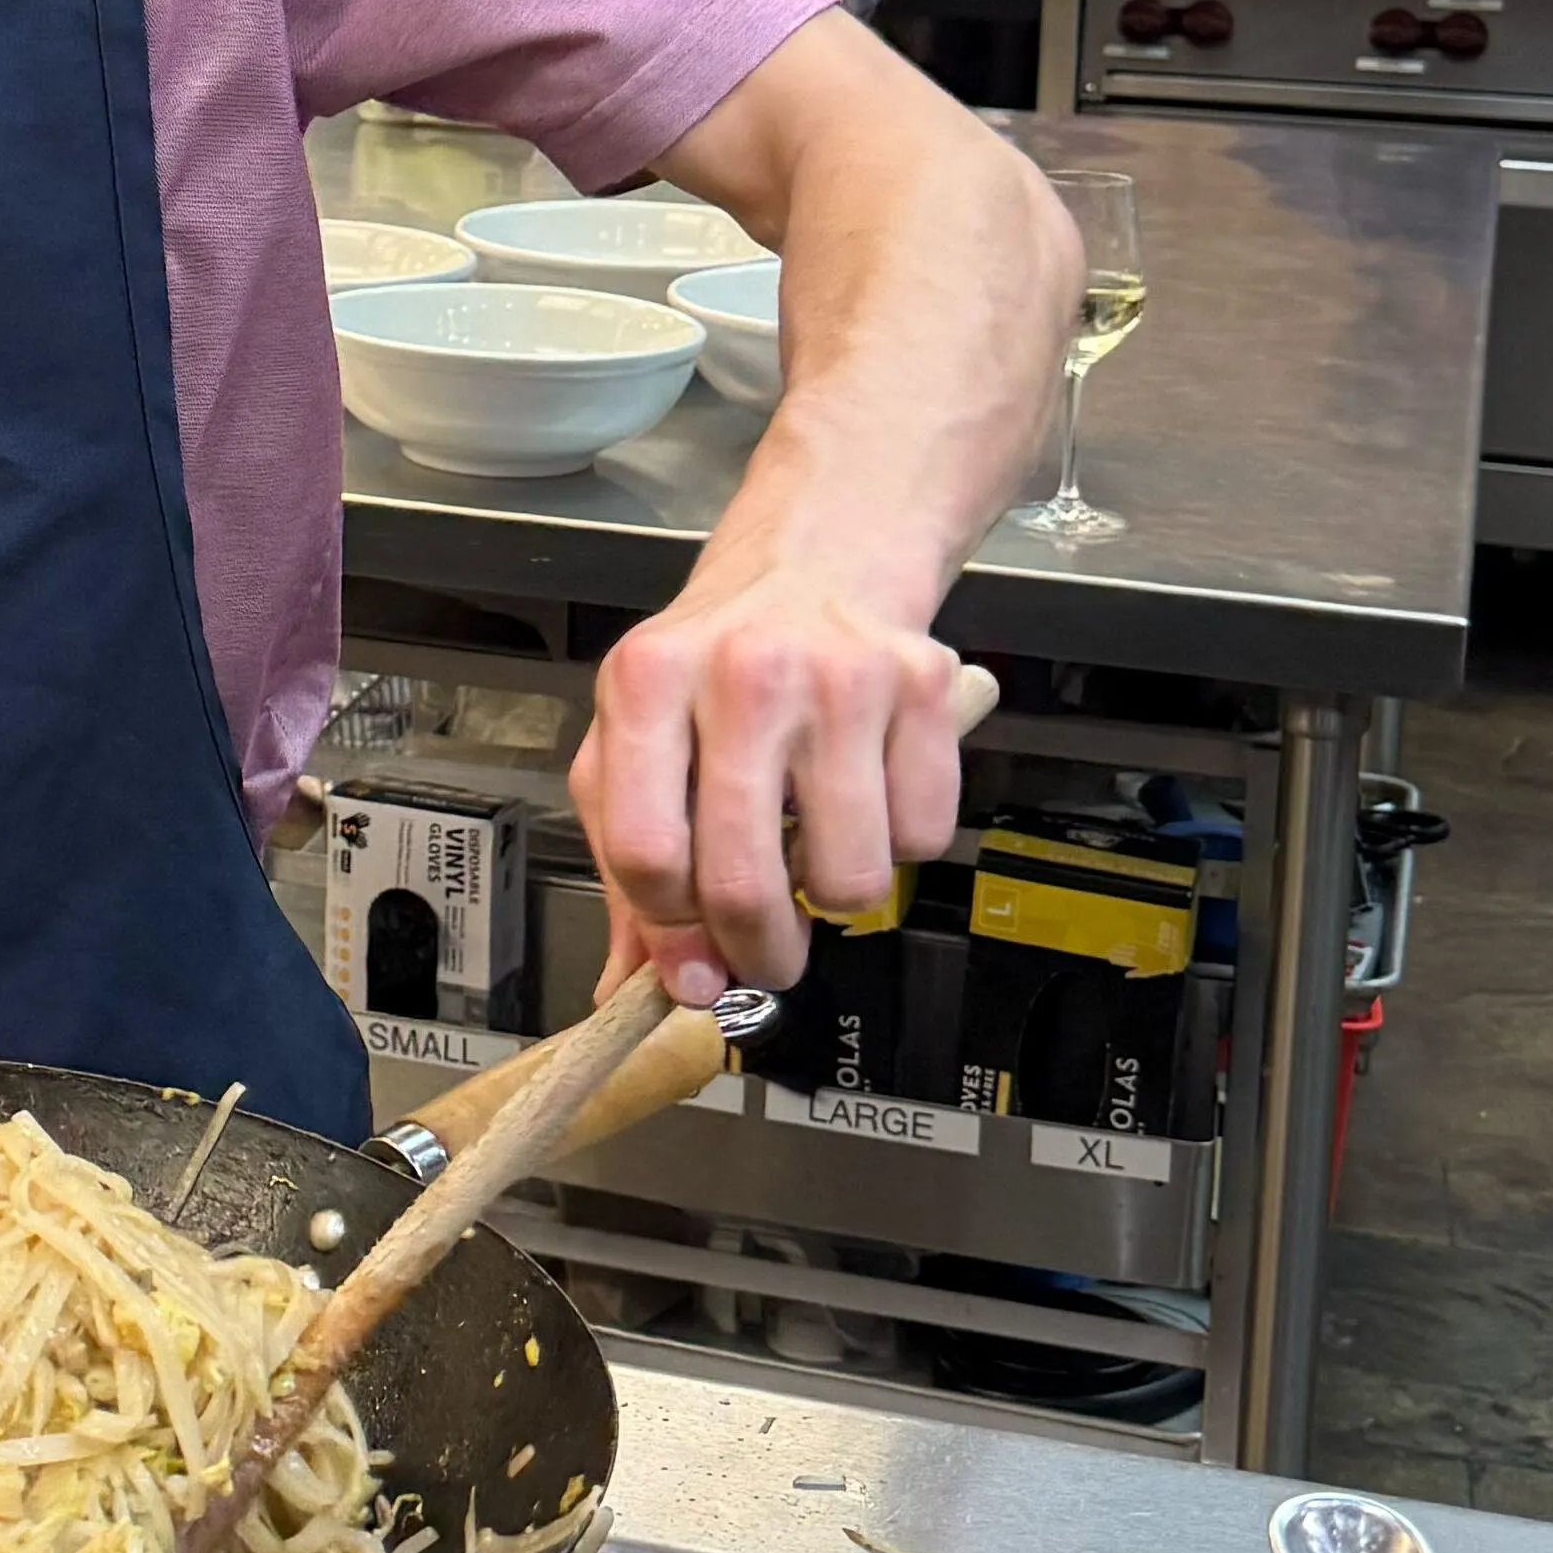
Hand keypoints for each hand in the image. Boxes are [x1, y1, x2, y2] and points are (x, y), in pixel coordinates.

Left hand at [567, 560, 980, 1004]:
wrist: (815, 561)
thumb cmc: (714, 667)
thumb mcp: (635, 739)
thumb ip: (625, 864)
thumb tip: (634, 992)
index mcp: (647, 682)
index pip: (646, 854)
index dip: (670, 932)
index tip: (693, 959)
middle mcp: (744, 674)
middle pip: (742, 882)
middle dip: (758, 953)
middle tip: (767, 955)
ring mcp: (843, 678)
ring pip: (849, 880)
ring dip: (834, 898)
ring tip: (814, 847)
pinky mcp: (926, 687)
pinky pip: (923, 839)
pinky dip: (898, 847)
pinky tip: (866, 797)